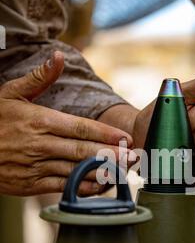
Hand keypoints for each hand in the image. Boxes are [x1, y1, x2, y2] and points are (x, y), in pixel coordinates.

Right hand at [0, 52, 132, 195]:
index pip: (79, 128)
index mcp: (38, 121)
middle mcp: (39, 144)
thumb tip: (58, 55)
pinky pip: (62, 186)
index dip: (105, 134)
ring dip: (101, 172)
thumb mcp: (10, 93)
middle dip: (111, 155)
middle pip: (82, 151)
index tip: (125, 138)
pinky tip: (99, 186)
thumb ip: (38, 78)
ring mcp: (35, 166)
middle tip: (134, 157)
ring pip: (75, 171)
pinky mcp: (30, 184)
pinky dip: (82, 187)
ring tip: (124, 172)